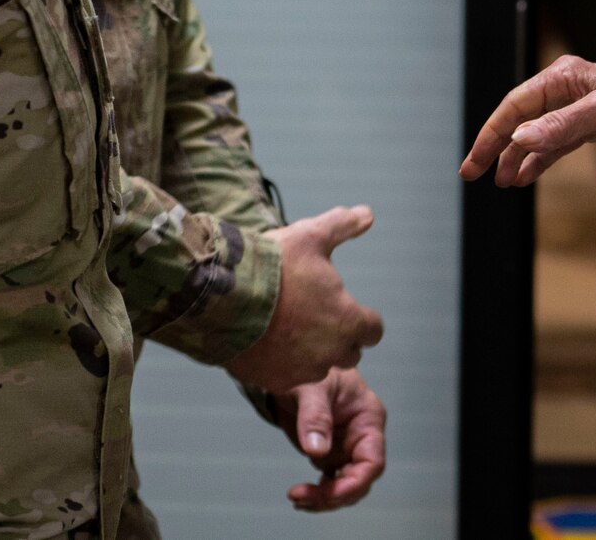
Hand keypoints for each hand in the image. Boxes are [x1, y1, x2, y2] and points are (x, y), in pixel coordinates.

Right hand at [224, 206, 384, 393]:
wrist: (221, 297)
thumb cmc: (272, 265)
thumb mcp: (311, 236)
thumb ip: (343, 226)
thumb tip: (368, 213)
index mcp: (347, 320)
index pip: (373, 331)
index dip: (363, 318)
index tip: (346, 307)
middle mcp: (331, 353)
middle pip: (350, 353)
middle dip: (340, 337)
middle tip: (317, 316)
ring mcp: (302, 371)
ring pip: (319, 367)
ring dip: (312, 353)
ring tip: (289, 327)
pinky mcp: (274, 381)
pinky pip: (288, 377)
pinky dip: (283, 363)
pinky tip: (268, 341)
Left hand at [273, 368, 386, 510]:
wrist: (291, 367)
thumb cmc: (310, 369)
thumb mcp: (311, 387)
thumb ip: (315, 417)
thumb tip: (316, 451)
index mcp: (368, 418)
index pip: (372, 461)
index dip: (354, 483)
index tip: (330, 494)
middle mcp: (362, 437)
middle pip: (359, 480)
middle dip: (333, 495)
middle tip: (301, 496)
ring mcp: (347, 448)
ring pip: (345, 486)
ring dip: (323, 499)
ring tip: (297, 497)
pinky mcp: (331, 454)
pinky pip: (331, 483)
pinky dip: (317, 493)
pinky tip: (300, 495)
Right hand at [459, 54, 595, 187]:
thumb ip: (562, 126)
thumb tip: (519, 140)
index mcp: (566, 76)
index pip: (516, 105)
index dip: (492, 134)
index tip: (474, 163)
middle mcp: (568, 89)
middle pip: (520, 118)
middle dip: (496, 146)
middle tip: (472, 173)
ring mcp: (578, 109)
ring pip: (534, 134)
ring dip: (516, 157)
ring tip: (501, 181)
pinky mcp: (591, 128)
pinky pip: (554, 145)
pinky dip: (538, 161)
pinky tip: (524, 176)